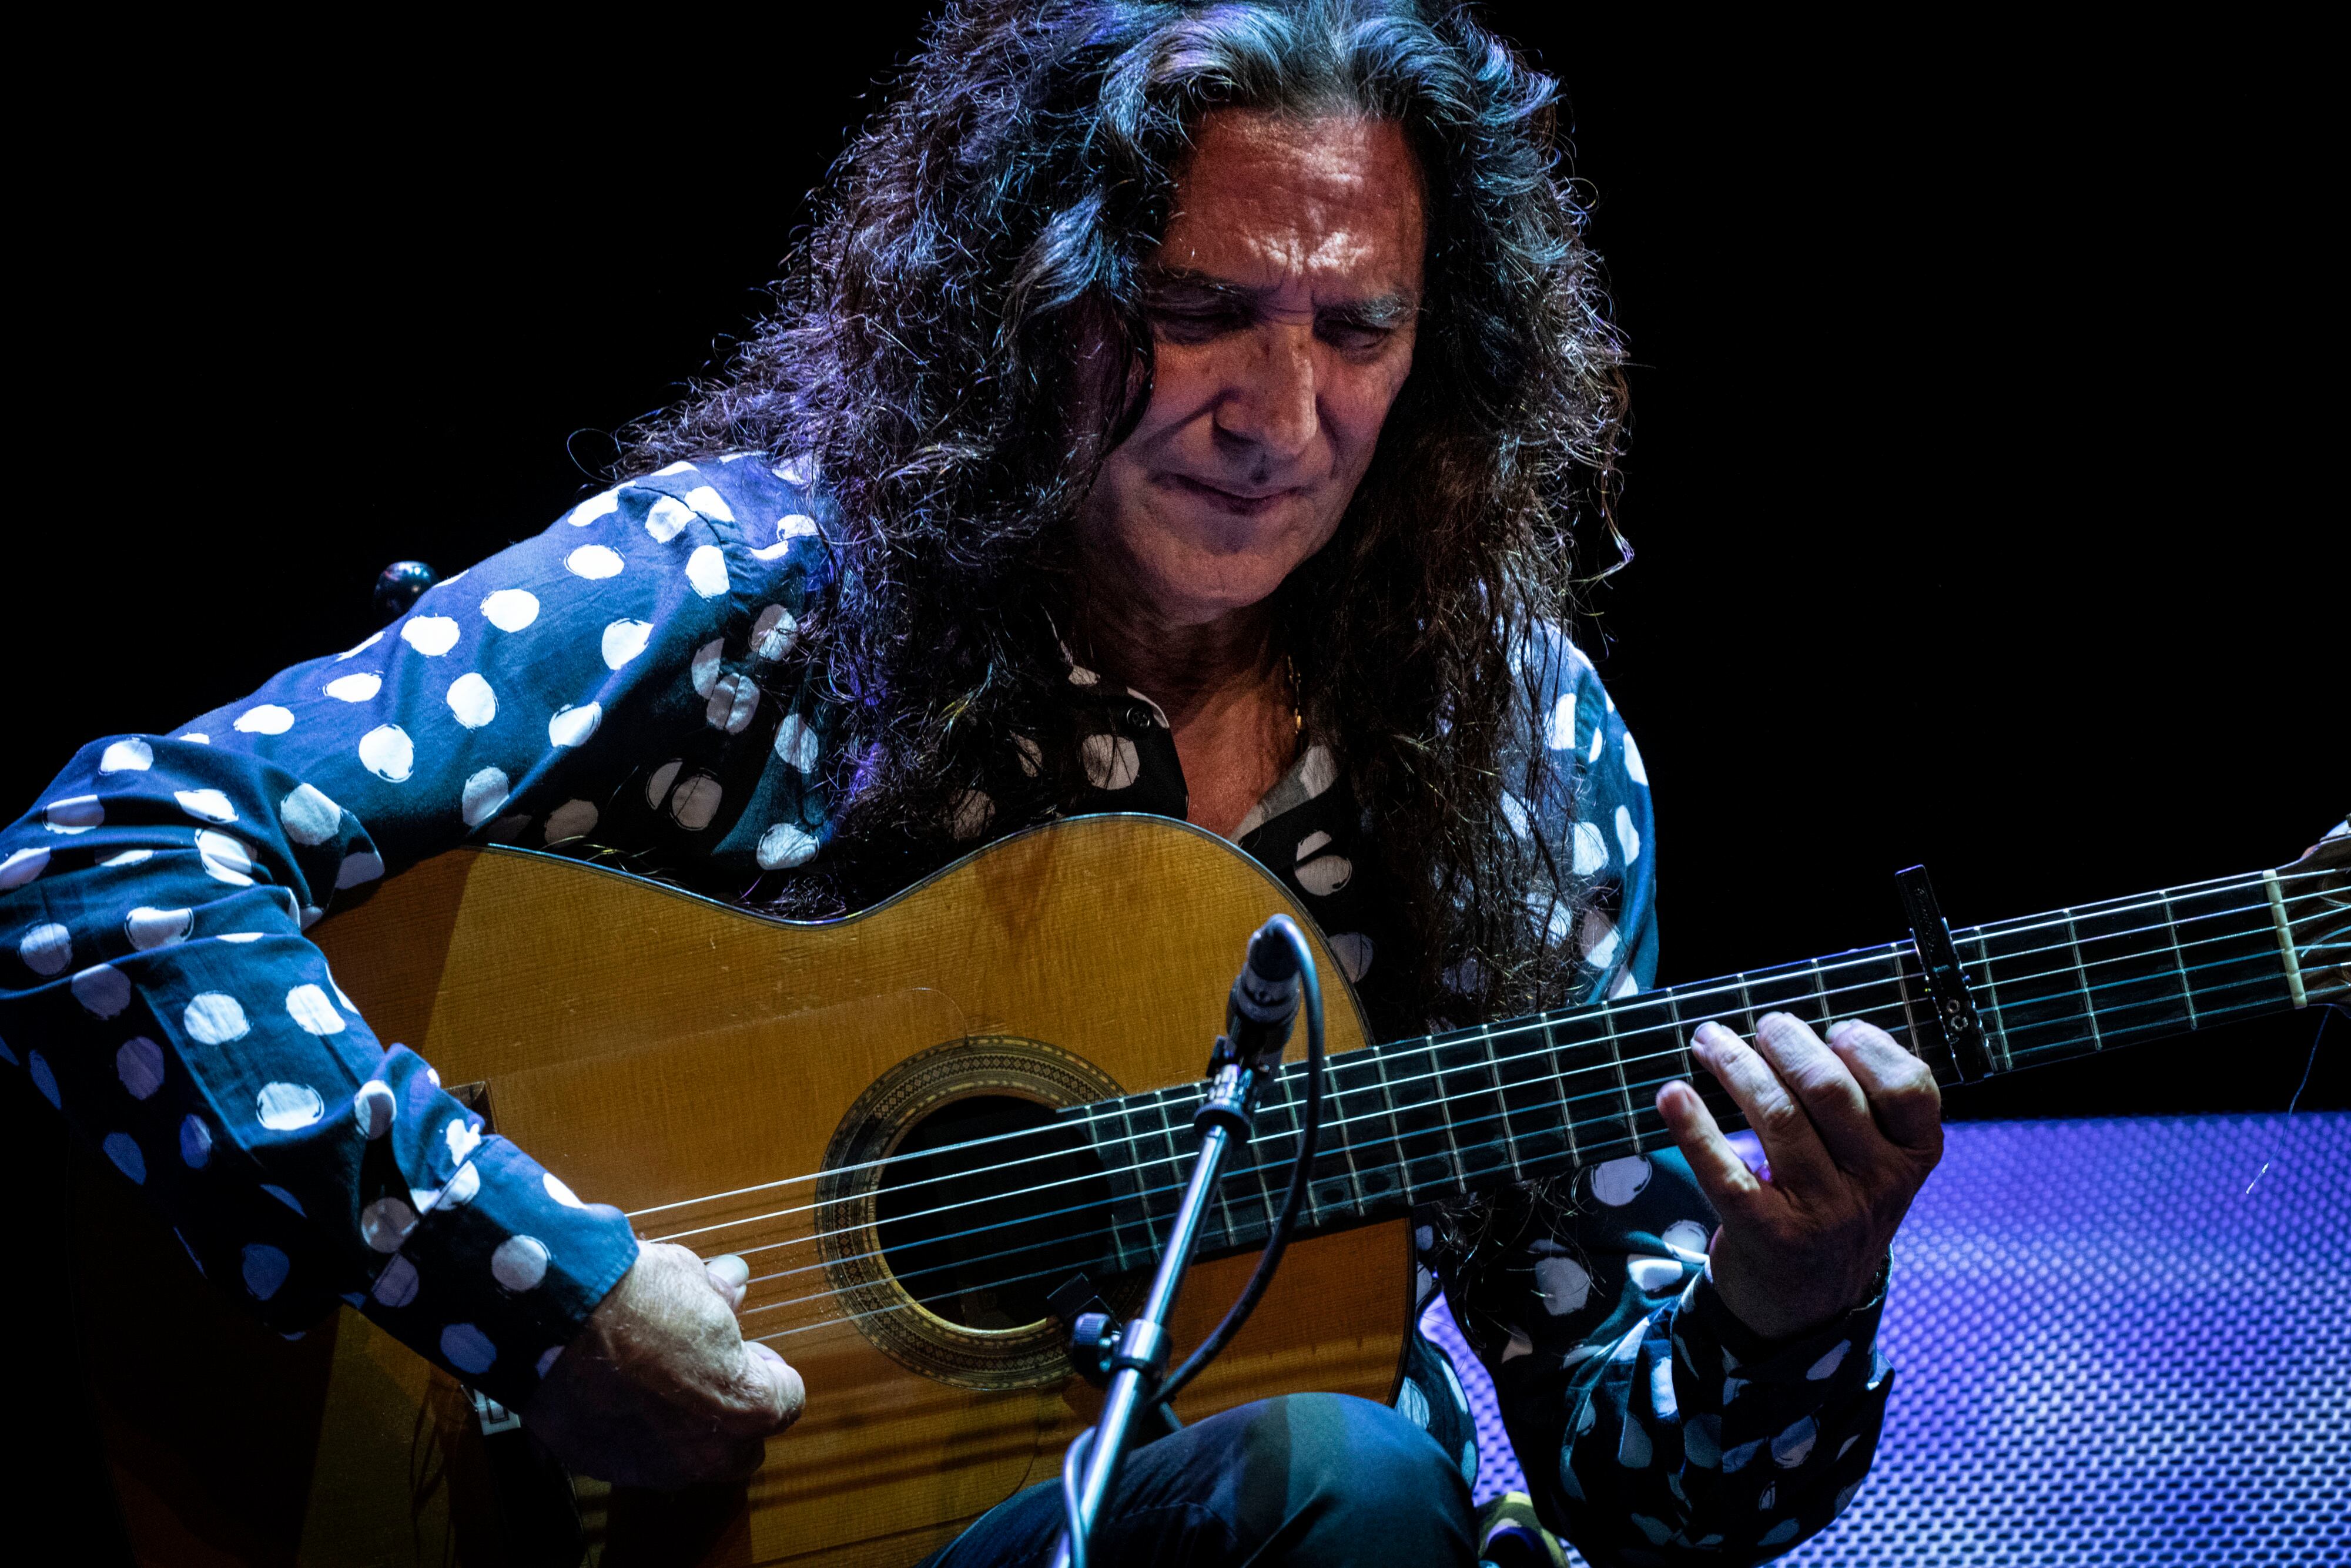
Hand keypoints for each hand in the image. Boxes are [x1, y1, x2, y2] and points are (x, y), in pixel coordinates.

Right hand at [522, 1243, 804, 1488]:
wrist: (552, 1314)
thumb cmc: (634, 1295)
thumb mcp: (693, 1280)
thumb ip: (718, 1297)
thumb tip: (729, 1285)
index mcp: (745, 1406)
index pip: (786, 1400)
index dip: (770, 1369)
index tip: (752, 1348)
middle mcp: (703, 1452)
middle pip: (742, 1447)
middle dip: (734, 1412)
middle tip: (712, 1369)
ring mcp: (648, 1466)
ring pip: (686, 1459)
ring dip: (683, 1426)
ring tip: (660, 1380)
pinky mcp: (599, 1464)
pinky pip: (631, 1454)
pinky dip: (631, 1430)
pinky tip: (616, 1392)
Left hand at [1656, 1013, 1942, 1341]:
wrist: (1807, 1303)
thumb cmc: (1835, 1205)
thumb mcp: (1873, 1164)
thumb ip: (1861, 1106)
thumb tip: (1796, 1030)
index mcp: (1912, 1158)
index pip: (1908, 1087)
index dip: (1868, 1046)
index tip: (1833, 1028)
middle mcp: (1877, 1186)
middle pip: (1830, 1090)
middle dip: (1786, 1042)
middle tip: (1759, 1026)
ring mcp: (1825, 1213)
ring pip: (1777, 1116)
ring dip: (1735, 1065)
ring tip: (1708, 1041)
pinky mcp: (1769, 1234)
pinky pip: (1726, 1173)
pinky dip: (1694, 1128)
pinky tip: (1672, 1096)